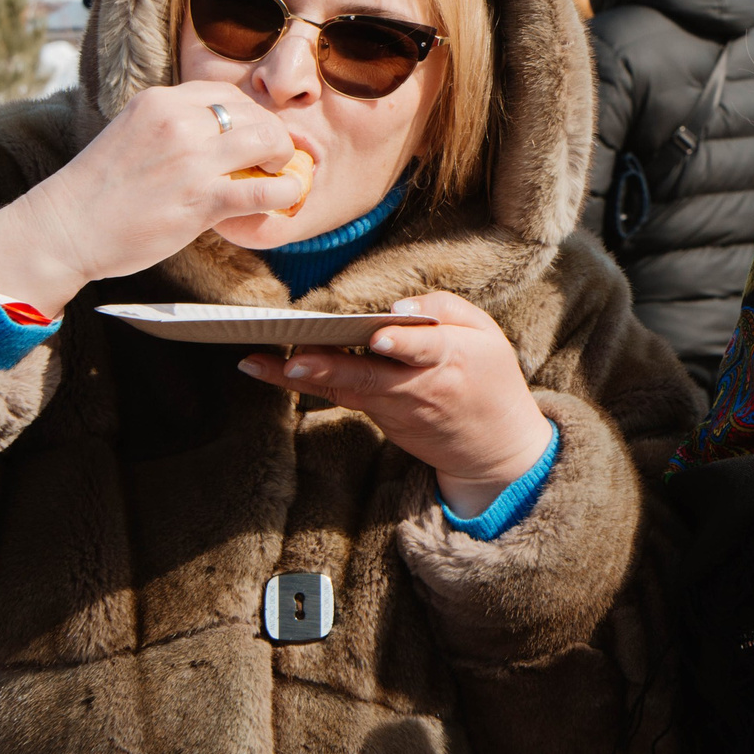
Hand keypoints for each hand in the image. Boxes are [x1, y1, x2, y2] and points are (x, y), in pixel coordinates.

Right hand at [0, 80, 307, 315]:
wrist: (62, 229)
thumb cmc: (98, 190)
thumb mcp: (133, 134)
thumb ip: (174, 127)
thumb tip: (222, 132)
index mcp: (160, 101)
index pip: (227, 93)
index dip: (251, 116)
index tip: (254, 137)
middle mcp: (178, 121)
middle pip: (256, 112)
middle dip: (273, 135)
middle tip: (272, 159)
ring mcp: (191, 159)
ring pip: (270, 139)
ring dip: (284, 158)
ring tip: (276, 175)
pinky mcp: (201, 198)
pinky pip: (266, 189)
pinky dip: (286, 192)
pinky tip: (283, 199)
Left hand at [238, 291, 551, 518]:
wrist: (494, 447)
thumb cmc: (490, 378)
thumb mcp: (487, 335)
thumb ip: (446, 308)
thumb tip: (398, 306)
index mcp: (451, 357)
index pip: (425, 349)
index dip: (401, 343)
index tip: (379, 337)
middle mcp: (417, 386)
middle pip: (368, 375)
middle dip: (331, 366)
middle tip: (295, 357)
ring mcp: (394, 407)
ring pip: (343, 388)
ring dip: (301, 375)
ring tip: (258, 361)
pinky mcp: (379, 418)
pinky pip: (338, 395)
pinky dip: (304, 383)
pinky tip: (268, 368)